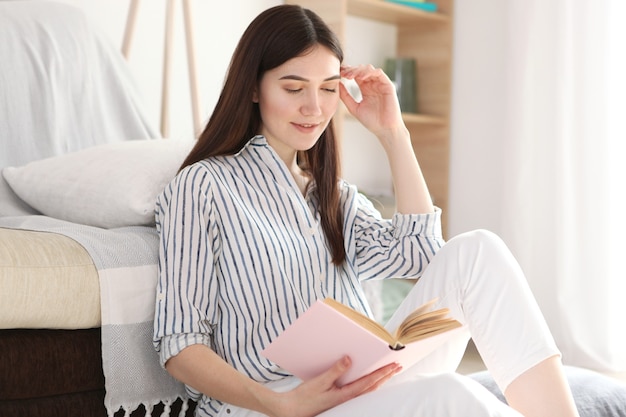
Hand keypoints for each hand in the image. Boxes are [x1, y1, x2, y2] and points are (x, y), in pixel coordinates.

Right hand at [268, 356, 401, 416]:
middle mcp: (347, 399)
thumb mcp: (320, 381)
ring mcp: (344, 401)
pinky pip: (359, 391)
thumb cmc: (304, 398)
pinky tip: (368, 379)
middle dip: (386, 376)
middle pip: (372, 387)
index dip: (383, 373)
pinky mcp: (339, 400)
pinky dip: (368, 384)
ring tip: (388, 372)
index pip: (369, 382)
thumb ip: (336, 370)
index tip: (394, 365)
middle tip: (397, 366)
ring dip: (379, 380)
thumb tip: (349, 359)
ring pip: (367, 390)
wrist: (292, 410)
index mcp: (345, 395)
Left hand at [339, 64, 406, 143]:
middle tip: (343, 73)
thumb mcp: (354, 108)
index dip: (347, 72)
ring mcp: (380, 84)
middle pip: (361, 70)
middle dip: (351, 70)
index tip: (338, 73)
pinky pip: (379, 73)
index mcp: (365, 89)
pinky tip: (361, 76)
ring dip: (359, 70)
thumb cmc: (371, 121)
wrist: (384, 130)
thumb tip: (337, 84)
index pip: (355, 75)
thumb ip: (345, 96)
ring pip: (369, 69)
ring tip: (351, 75)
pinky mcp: (388, 85)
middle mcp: (373, 84)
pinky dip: (369, 72)